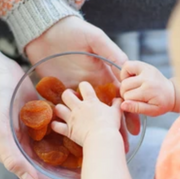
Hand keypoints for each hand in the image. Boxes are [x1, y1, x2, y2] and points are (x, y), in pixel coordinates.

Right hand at [0, 55, 80, 178]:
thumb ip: (11, 156)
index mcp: (18, 153)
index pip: (42, 177)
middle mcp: (28, 146)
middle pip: (53, 166)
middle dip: (71, 173)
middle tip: (92, 174)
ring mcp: (36, 132)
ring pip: (57, 149)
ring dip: (73, 155)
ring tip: (93, 157)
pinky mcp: (42, 119)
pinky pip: (58, 130)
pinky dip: (70, 134)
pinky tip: (85, 134)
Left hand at [26, 16, 139, 134]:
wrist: (46, 32)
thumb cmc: (74, 32)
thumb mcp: (96, 39)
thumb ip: (111, 53)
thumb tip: (127, 68)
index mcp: (101, 76)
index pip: (118, 99)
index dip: (128, 113)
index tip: (134, 130)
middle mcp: (89, 87)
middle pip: (103, 111)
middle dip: (113, 128)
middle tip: (120, 145)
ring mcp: (73, 90)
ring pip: (84, 114)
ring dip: (91, 130)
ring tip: (98, 146)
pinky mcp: (57, 91)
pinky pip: (62, 110)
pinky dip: (64, 123)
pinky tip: (69, 138)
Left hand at [52, 82, 121, 145]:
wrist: (102, 139)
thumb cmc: (110, 125)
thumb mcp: (116, 112)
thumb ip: (117, 104)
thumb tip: (118, 99)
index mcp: (91, 102)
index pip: (84, 86)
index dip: (83, 86)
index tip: (84, 90)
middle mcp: (79, 108)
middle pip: (66, 94)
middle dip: (67, 95)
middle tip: (71, 99)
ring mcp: (72, 118)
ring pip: (58, 108)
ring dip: (59, 109)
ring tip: (63, 111)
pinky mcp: (68, 130)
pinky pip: (56, 126)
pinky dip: (55, 125)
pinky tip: (56, 125)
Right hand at [120, 61, 174, 115]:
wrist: (172, 93)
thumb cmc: (161, 103)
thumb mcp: (151, 111)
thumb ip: (137, 108)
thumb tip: (123, 105)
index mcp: (148, 90)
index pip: (127, 96)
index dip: (128, 101)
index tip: (135, 103)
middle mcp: (147, 78)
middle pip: (124, 86)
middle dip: (126, 93)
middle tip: (134, 96)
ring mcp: (145, 69)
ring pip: (124, 77)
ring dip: (125, 84)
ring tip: (133, 88)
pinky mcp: (144, 65)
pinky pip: (127, 65)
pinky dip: (125, 73)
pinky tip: (131, 79)